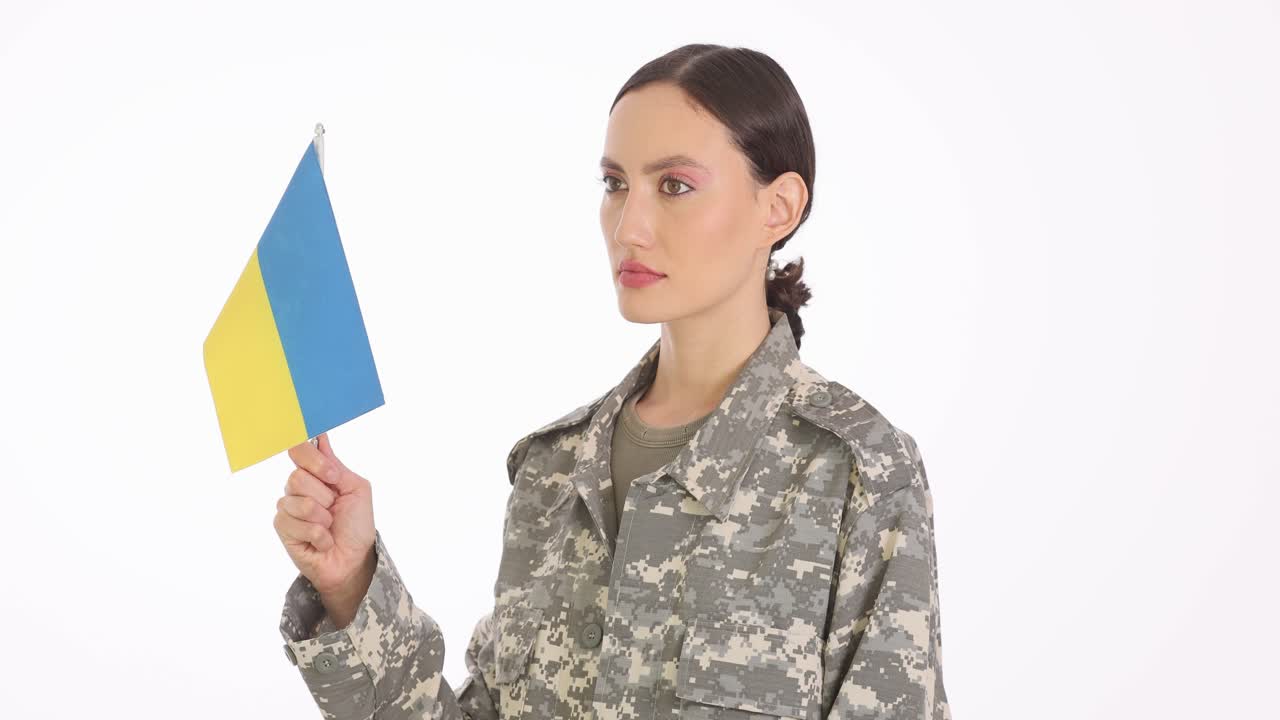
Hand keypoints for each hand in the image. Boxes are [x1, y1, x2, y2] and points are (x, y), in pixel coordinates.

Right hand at [274, 432, 375, 596]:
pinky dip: (317, 534)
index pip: (299, 451)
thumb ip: (335, 464)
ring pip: (298, 502)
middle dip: (325, 497)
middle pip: (297, 478)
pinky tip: (322, 540)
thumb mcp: (356, 489)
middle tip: (334, 509)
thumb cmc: (357, 525)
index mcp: (316, 474)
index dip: (313, 461)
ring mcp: (288, 508)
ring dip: (322, 518)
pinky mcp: (282, 528)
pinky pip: (295, 523)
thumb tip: (320, 436)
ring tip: (329, 527)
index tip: (332, 477)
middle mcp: (298, 488)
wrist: (354, 559)